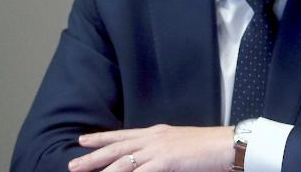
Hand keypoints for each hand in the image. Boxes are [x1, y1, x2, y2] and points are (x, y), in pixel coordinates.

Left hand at [69, 124, 232, 171]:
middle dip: (93, 156)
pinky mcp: (166, 160)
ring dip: (102, 170)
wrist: (228, 144)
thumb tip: (150, 159)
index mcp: (158, 132)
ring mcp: (159, 149)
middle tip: (72, 164)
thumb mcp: (181, 145)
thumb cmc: (209, 147)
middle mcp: (154, 138)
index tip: (83, 140)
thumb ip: (163, 150)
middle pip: (117, 147)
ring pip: (122, 161)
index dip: (102, 137)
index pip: (124, 134)